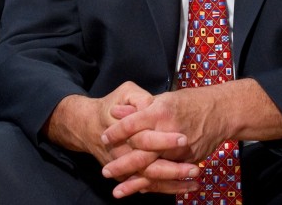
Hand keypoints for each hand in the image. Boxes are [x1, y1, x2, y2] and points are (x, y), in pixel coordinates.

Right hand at [44, 83, 198, 196]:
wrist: (86, 125)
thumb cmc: (110, 106)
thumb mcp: (124, 93)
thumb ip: (140, 98)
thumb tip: (154, 104)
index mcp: (124, 128)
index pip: (144, 136)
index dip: (163, 139)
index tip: (184, 139)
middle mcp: (122, 150)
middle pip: (148, 164)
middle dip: (172, 168)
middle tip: (195, 168)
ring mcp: (122, 166)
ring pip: (149, 179)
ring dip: (173, 182)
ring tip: (195, 181)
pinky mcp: (125, 175)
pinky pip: (146, 186)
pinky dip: (167, 188)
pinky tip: (186, 188)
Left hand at [101, 85, 239, 197]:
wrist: (222, 112)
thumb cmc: (190, 102)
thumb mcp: (162, 98)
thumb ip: (138, 107)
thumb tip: (115, 111)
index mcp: (160, 113)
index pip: (133, 124)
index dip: (116, 131)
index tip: (103, 137)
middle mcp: (168, 133)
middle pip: (141, 152)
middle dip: (122, 164)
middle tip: (106, 171)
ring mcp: (180, 150)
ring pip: (154, 170)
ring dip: (135, 182)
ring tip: (118, 191)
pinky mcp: (189, 160)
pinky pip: (168, 176)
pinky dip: (154, 184)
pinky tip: (140, 190)